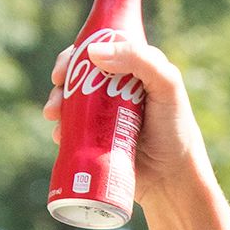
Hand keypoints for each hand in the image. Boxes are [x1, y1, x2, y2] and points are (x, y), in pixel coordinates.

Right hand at [43, 38, 210, 210]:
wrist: (171, 179)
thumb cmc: (175, 129)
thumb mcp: (167, 85)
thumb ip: (139, 59)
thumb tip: (93, 52)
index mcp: (135, 69)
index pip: (100, 51)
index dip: (76, 56)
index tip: (64, 70)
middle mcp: (118, 88)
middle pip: (80, 75)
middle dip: (61, 82)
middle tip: (56, 94)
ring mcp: (106, 114)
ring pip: (72, 101)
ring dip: (57, 105)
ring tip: (54, 118)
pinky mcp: (98, 139)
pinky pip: (73, 128)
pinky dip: (61, 129)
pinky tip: (60, 136)